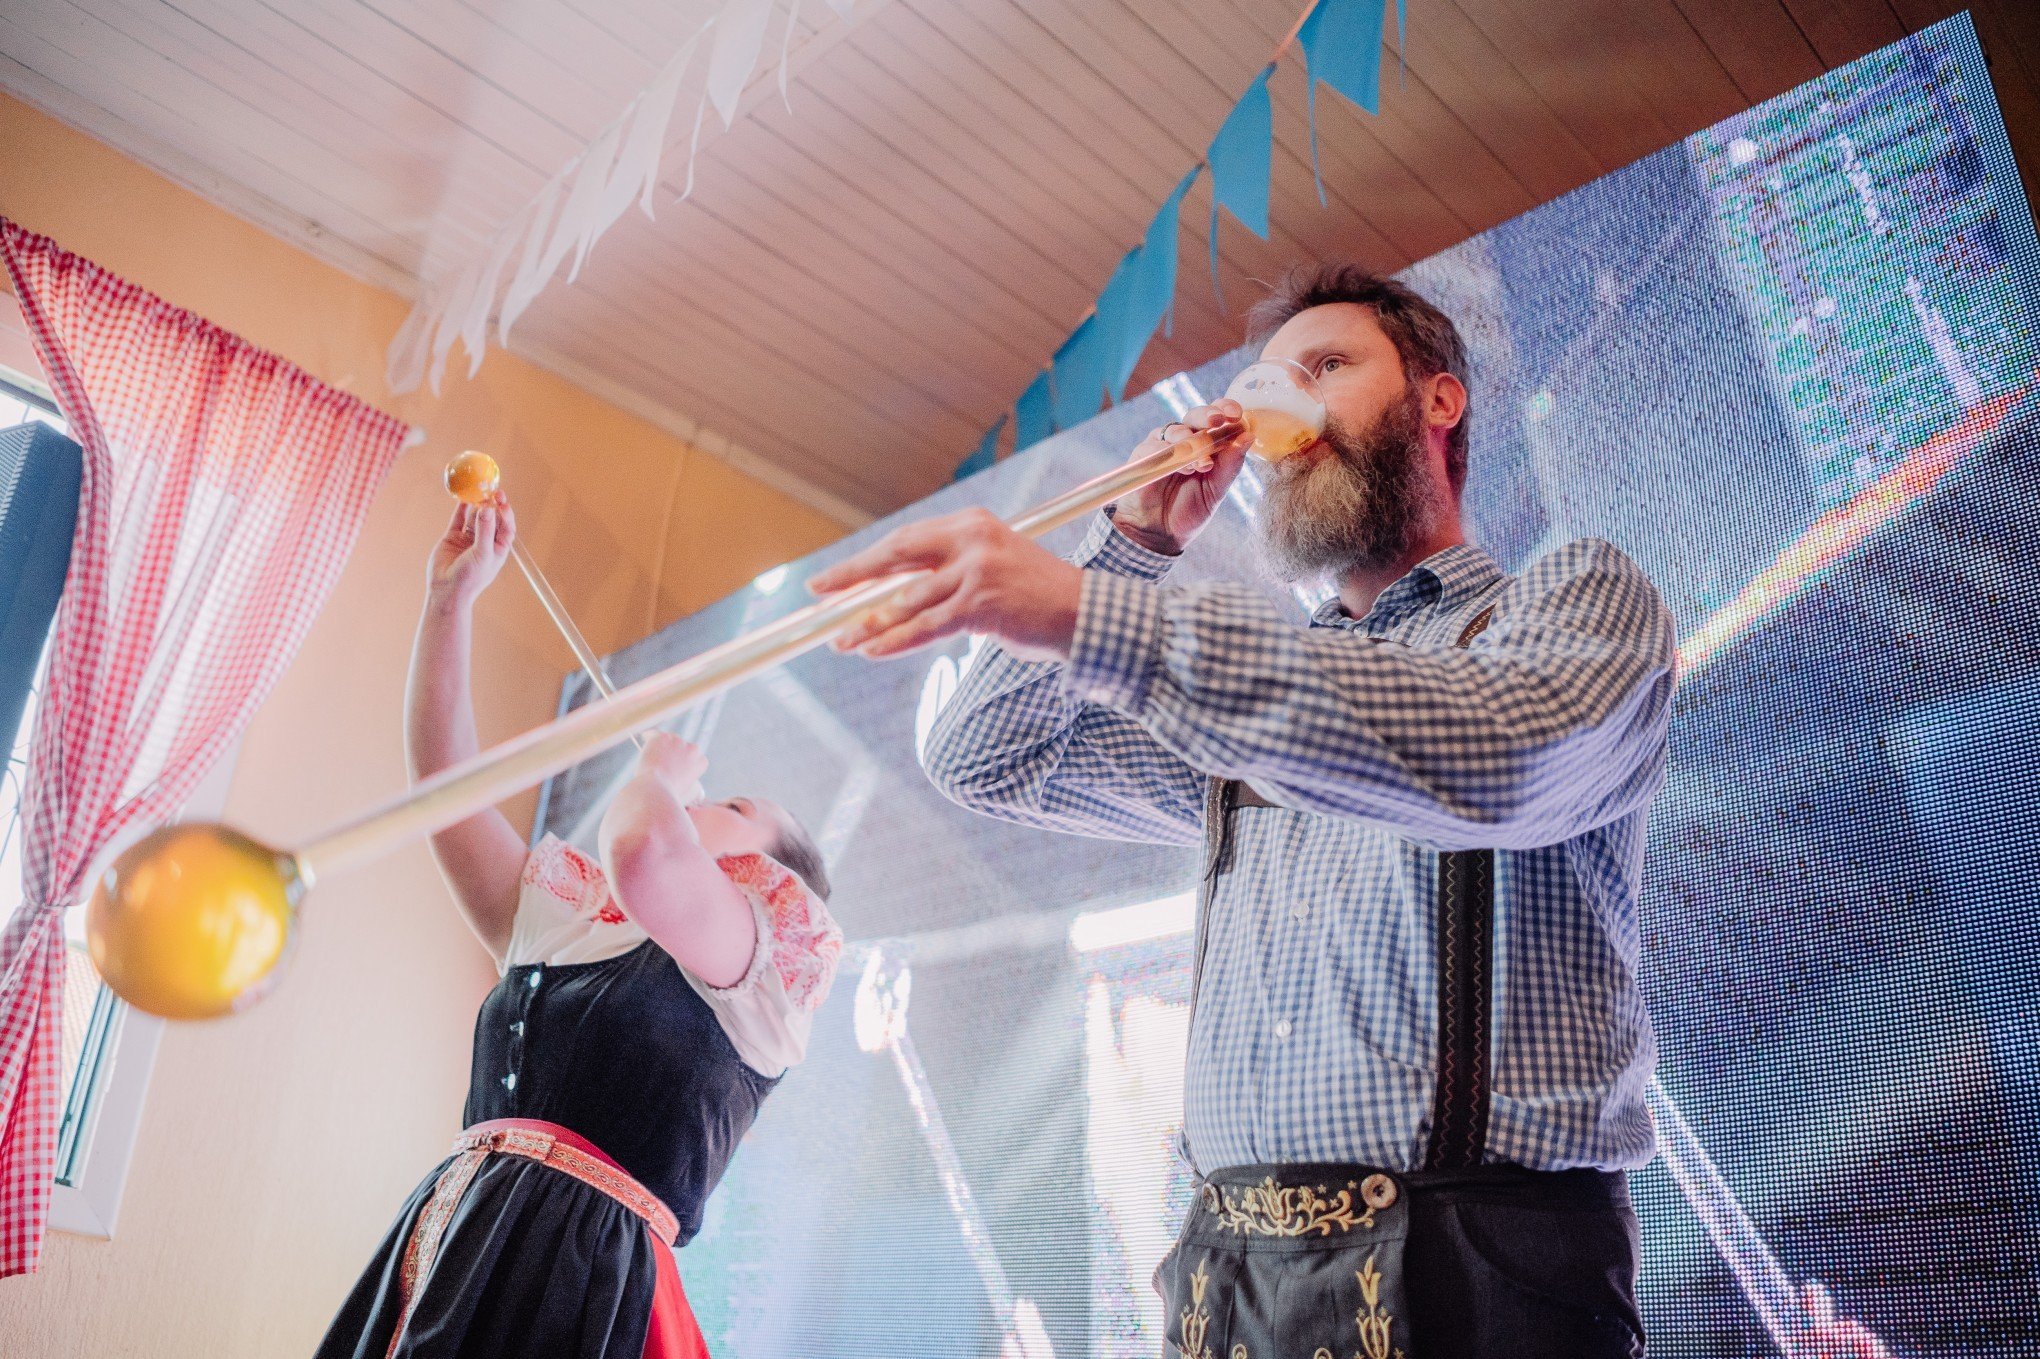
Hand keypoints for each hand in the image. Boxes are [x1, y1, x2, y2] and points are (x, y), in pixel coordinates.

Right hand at [428, 495, 513, 605]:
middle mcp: (485, 542)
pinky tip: (463, 498)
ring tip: (477, 492)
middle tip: (492, 491)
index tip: (502, 500)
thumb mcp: (482, 553)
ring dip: (477, 505)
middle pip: (491, 518)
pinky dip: (461, 509)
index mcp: (498, 548)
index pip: (506, 526)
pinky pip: (458, 519)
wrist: (446, 590)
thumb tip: (488, 508)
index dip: (506, 513)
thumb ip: (485, 530)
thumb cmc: (470, 577)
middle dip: (492, 505)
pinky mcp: (453, 537)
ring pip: (475, 517)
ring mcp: (468, 539)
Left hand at [634, 731, 706, 804]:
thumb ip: (683, 778)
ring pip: (669, 739)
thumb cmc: (667, 795)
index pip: (695, 756)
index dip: (684, 761)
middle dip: (675, 752)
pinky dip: (648, 738)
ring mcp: (677, 741)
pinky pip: (654, 734)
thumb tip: (671, 775)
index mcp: (701, 762)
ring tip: (653, 755)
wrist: (656, 789)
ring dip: (663, 746)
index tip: (676, 766)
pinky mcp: (662, 737)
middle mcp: (692, 749)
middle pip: (683, 746)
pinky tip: (644, 741)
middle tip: (663, 761)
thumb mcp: (684, 789)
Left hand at [808, 508, 1083, 661]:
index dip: (866, 560)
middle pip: (896, 560)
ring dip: (868, 624)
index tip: (833, 578)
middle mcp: (970, 541)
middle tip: (817, 596)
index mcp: (969, 525)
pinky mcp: (981, 605)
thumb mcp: (990, 568)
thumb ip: (949, 573)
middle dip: (852, 580)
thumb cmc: (1034, 598)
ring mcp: (975, 571)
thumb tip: (894, 597)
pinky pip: (925, 627)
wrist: (1084, 614)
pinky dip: (895, 641)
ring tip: (839, 641)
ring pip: (906, 601)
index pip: (905, 540)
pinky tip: (872, 650)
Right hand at [1108, 399, 1250, 555]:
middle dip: (1208, 415)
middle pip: (1197, 415)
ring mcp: (1164, 445)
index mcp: (1208, 443)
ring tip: (1202, 464)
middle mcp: (1186, 439)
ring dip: (1191, 442)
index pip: (1218, 417)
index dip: (1226, 409)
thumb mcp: (1217, 489)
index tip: (1236, 414)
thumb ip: (1231, 464)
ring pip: (1177, 428)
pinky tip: (1182, 468)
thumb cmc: (1190, 509)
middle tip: (1217, 421)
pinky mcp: (1144, 454)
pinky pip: (1156, 445)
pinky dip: (1170, 453)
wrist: (1160, 533)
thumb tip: (1249, 436)